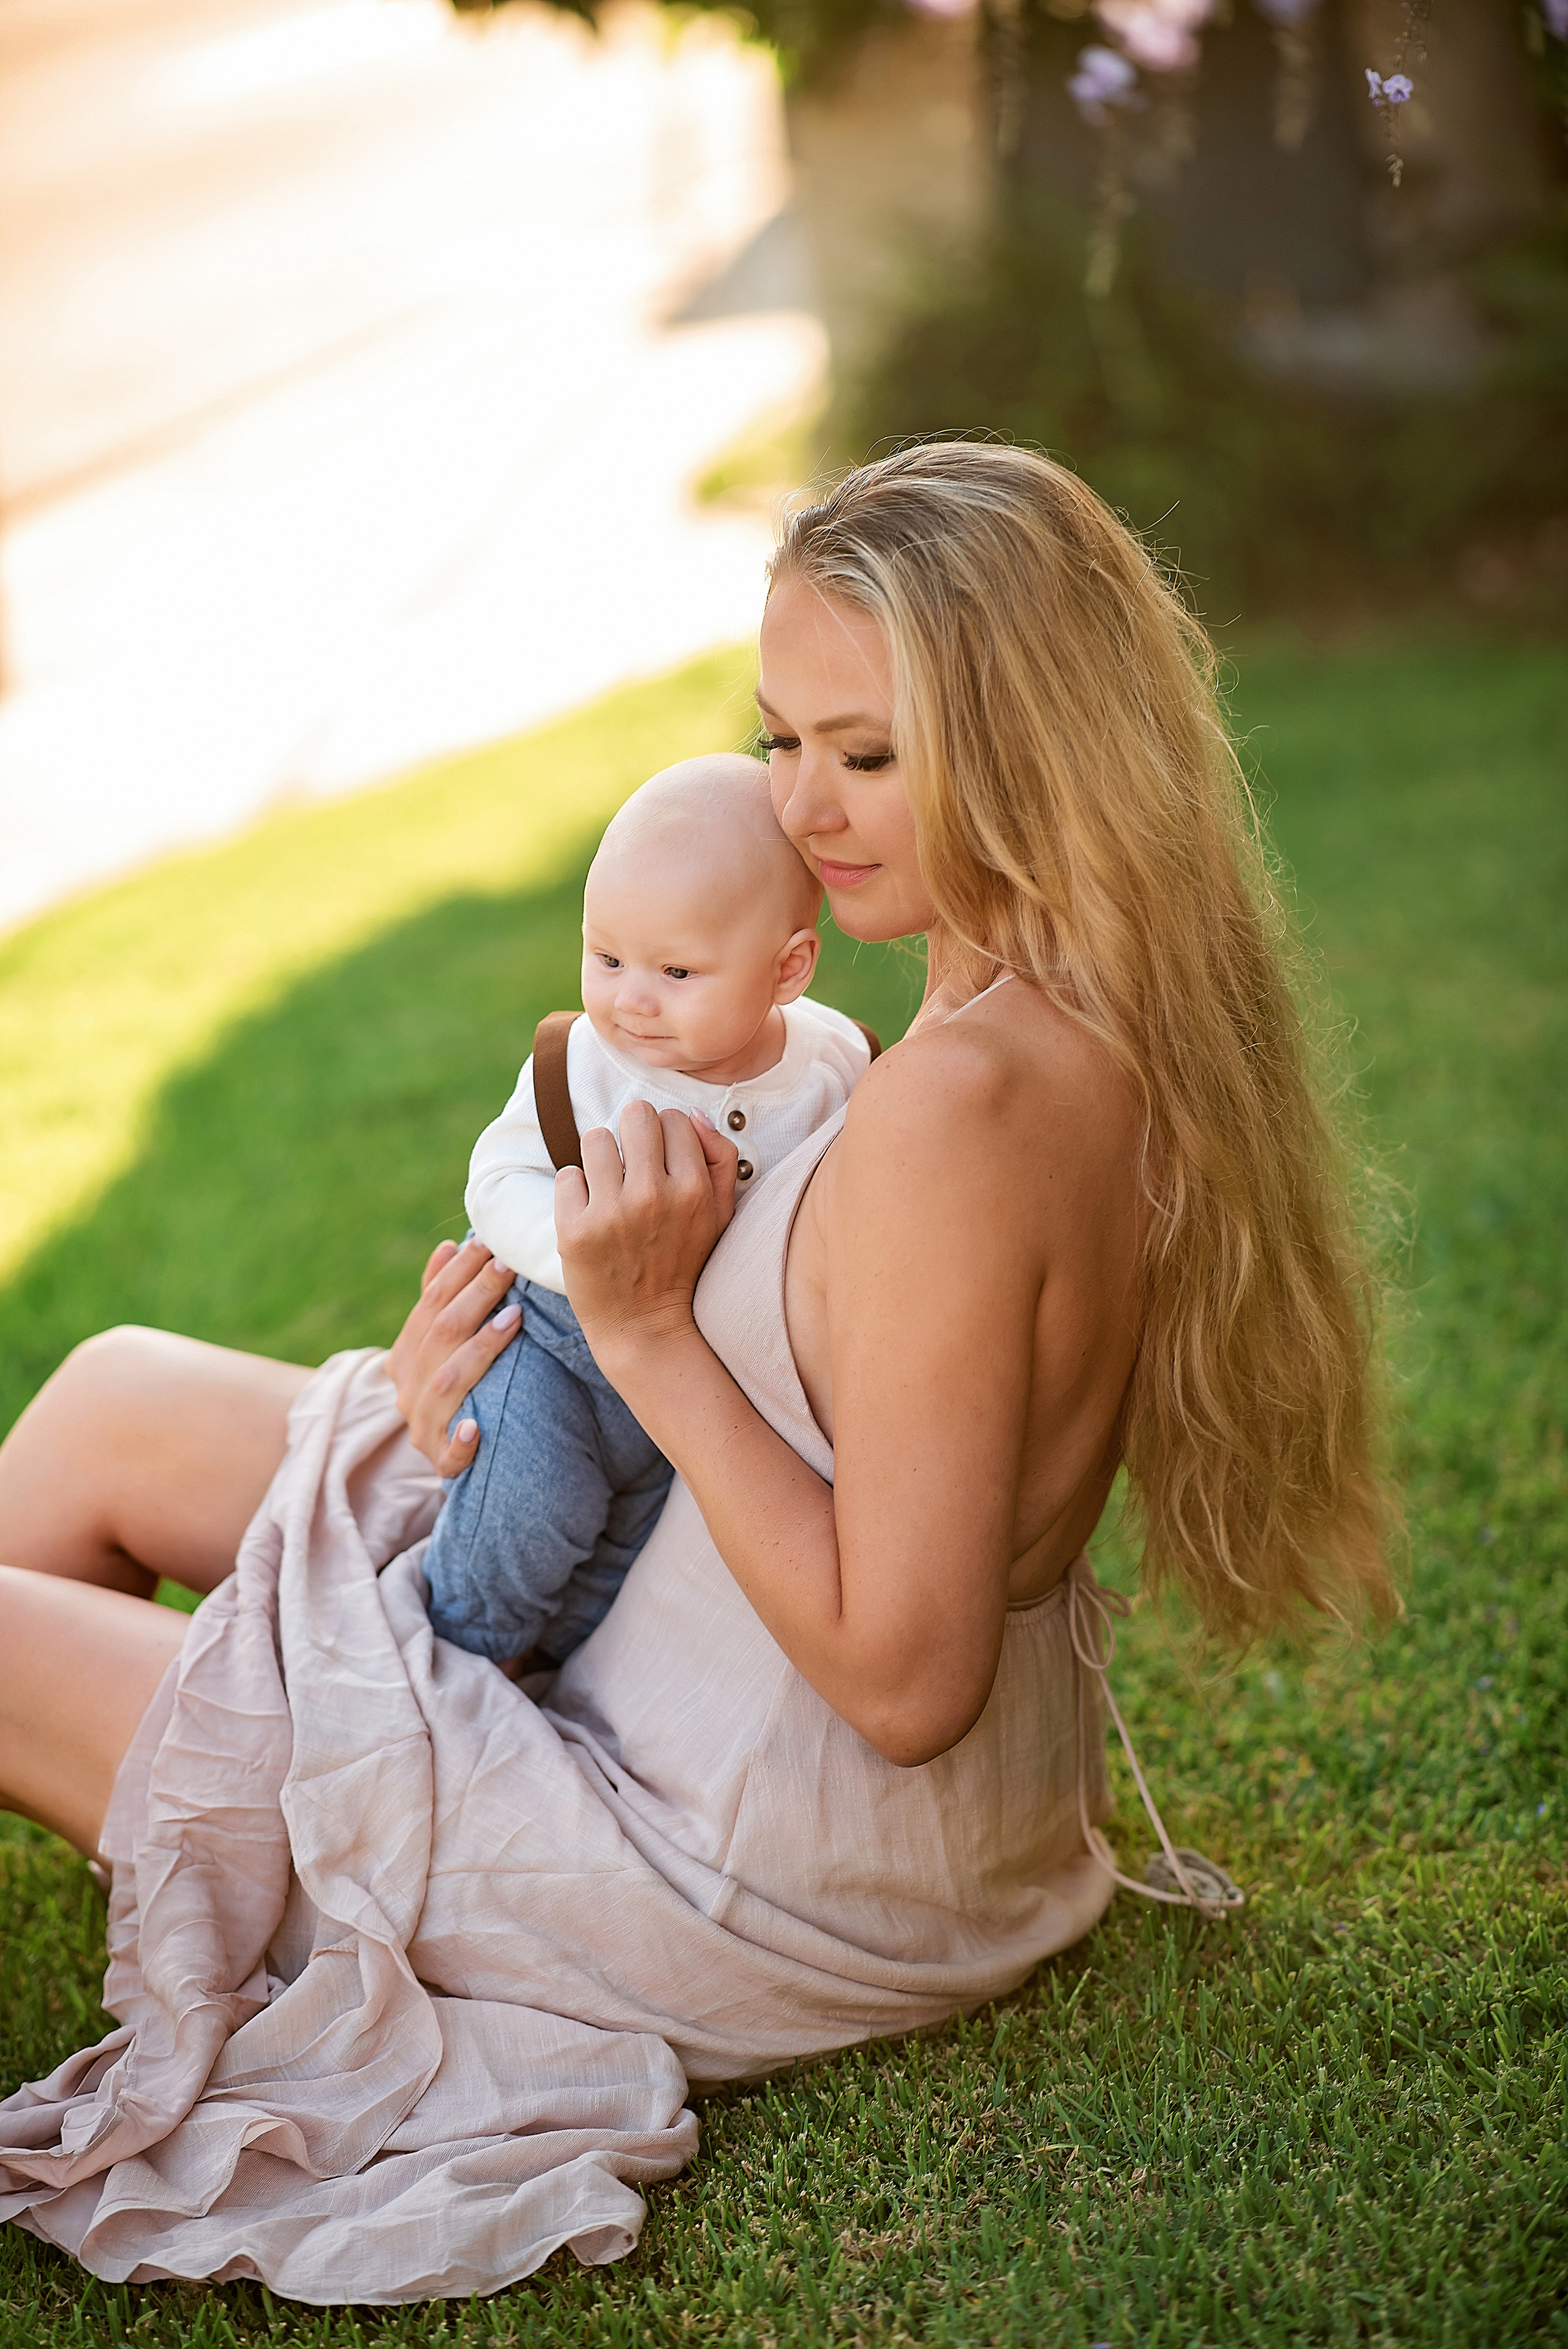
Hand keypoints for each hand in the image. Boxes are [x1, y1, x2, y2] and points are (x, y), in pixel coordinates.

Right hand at [387, 1237, 520, 1474]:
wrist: (450, 1458)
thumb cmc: (452, 1388)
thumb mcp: (439, 1343)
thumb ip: (439, 1298)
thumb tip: (449, 1246)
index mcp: (404, 1357)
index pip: (428, 1304)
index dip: (458, 1273)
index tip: (489, 1245)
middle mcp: (408, 1389)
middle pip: (441, 1334)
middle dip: (476, 1296)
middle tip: (508, 1267)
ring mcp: (423, 1427)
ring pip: (447, 1382)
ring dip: (480, 1348)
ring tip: (513, 1317)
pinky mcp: (442, 1463)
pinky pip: (450, 1454)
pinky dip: (461, 1439)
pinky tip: (477, 1427)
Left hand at [554, 1106, 737, 1367]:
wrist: (645, 1327)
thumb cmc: (684, 1263)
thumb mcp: (721, 1215)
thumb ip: (721, 1159)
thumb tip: (691, 1114)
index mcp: (694, 1189)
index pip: (674, 1118)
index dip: (666, 1136)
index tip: (661, 1163)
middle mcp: (654, 1196)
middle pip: (635, 1115)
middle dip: (631, 1136)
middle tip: (631, 1167)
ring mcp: (611, 1214)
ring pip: (595, 1138)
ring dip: (600, 1160)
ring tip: (608, 1189)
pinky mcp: (574, 1230)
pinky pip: (566, 1175)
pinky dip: (575, 1191)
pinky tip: (590, 1214)